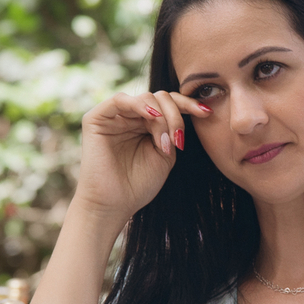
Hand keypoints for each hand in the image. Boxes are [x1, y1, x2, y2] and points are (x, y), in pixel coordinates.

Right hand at [73, 89, 211, 223]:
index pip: (168, 104)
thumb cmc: (139, 185)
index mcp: (145, 125)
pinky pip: (119, 100)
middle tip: (178, 140)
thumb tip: (185, 109)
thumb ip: (173, 130)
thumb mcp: (165, 154)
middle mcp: (129, 117)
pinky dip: (139, 105)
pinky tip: (152, 117)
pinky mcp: (95, 119)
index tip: (207, 113)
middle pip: (160, 98)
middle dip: (175, 116)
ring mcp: (112, 117)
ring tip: (165, 142)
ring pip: (145, 98)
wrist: (114, 205)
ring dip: (161, 117)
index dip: (188, 104)